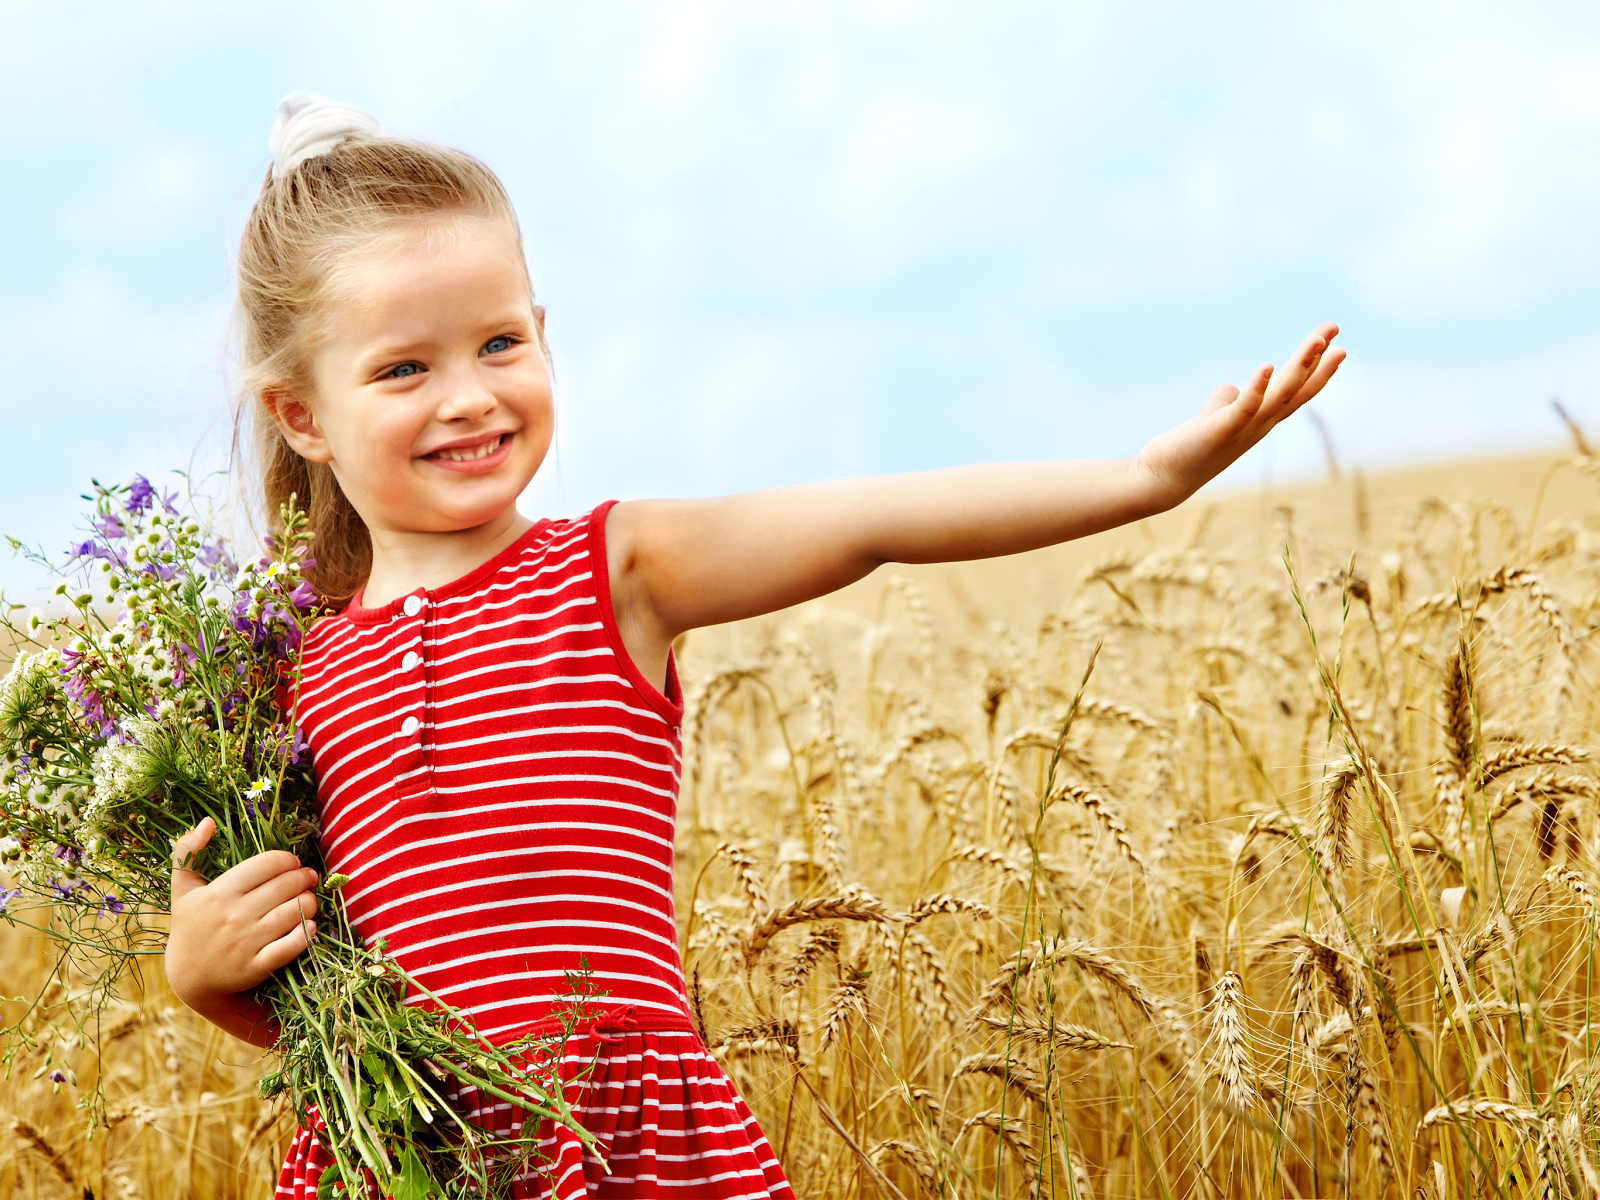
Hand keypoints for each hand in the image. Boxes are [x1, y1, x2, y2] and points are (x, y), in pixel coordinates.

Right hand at [165, 817, 319, 1011]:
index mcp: (219, 893)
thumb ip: (187, 852)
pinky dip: (306, 933)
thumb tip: (207, 821)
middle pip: (286, 885)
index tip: (292, 862)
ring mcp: (246, 942)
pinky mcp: (256, 966)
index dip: (287, 859)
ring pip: (295, 911)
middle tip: (308, 878)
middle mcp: (233, 916)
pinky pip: (292, 945)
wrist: (189, 977)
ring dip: (310, 901)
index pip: (267, 864)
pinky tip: (309, 925)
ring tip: (309, 899)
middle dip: (304, 877)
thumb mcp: (183, 889)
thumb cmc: (191, 926)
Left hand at [1133, 322, 1345, 506]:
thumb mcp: (1214, 418)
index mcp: (1260, 420)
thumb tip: (1232, 388)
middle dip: (1318, 359)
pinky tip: (1266, 366)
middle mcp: (1260, 426)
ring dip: (1300, 367)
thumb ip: (1226, 401)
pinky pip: (1245, 408)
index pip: (1296, 393)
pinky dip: (1257, 388)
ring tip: (1316, 340)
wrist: (1163, 478)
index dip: (1318, 370)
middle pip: (1297, 390)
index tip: (1337, 344)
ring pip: (1280, 396)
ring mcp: (1244, 430)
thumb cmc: (1190, 448)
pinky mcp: (1221, 431)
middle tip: (1334, 328)